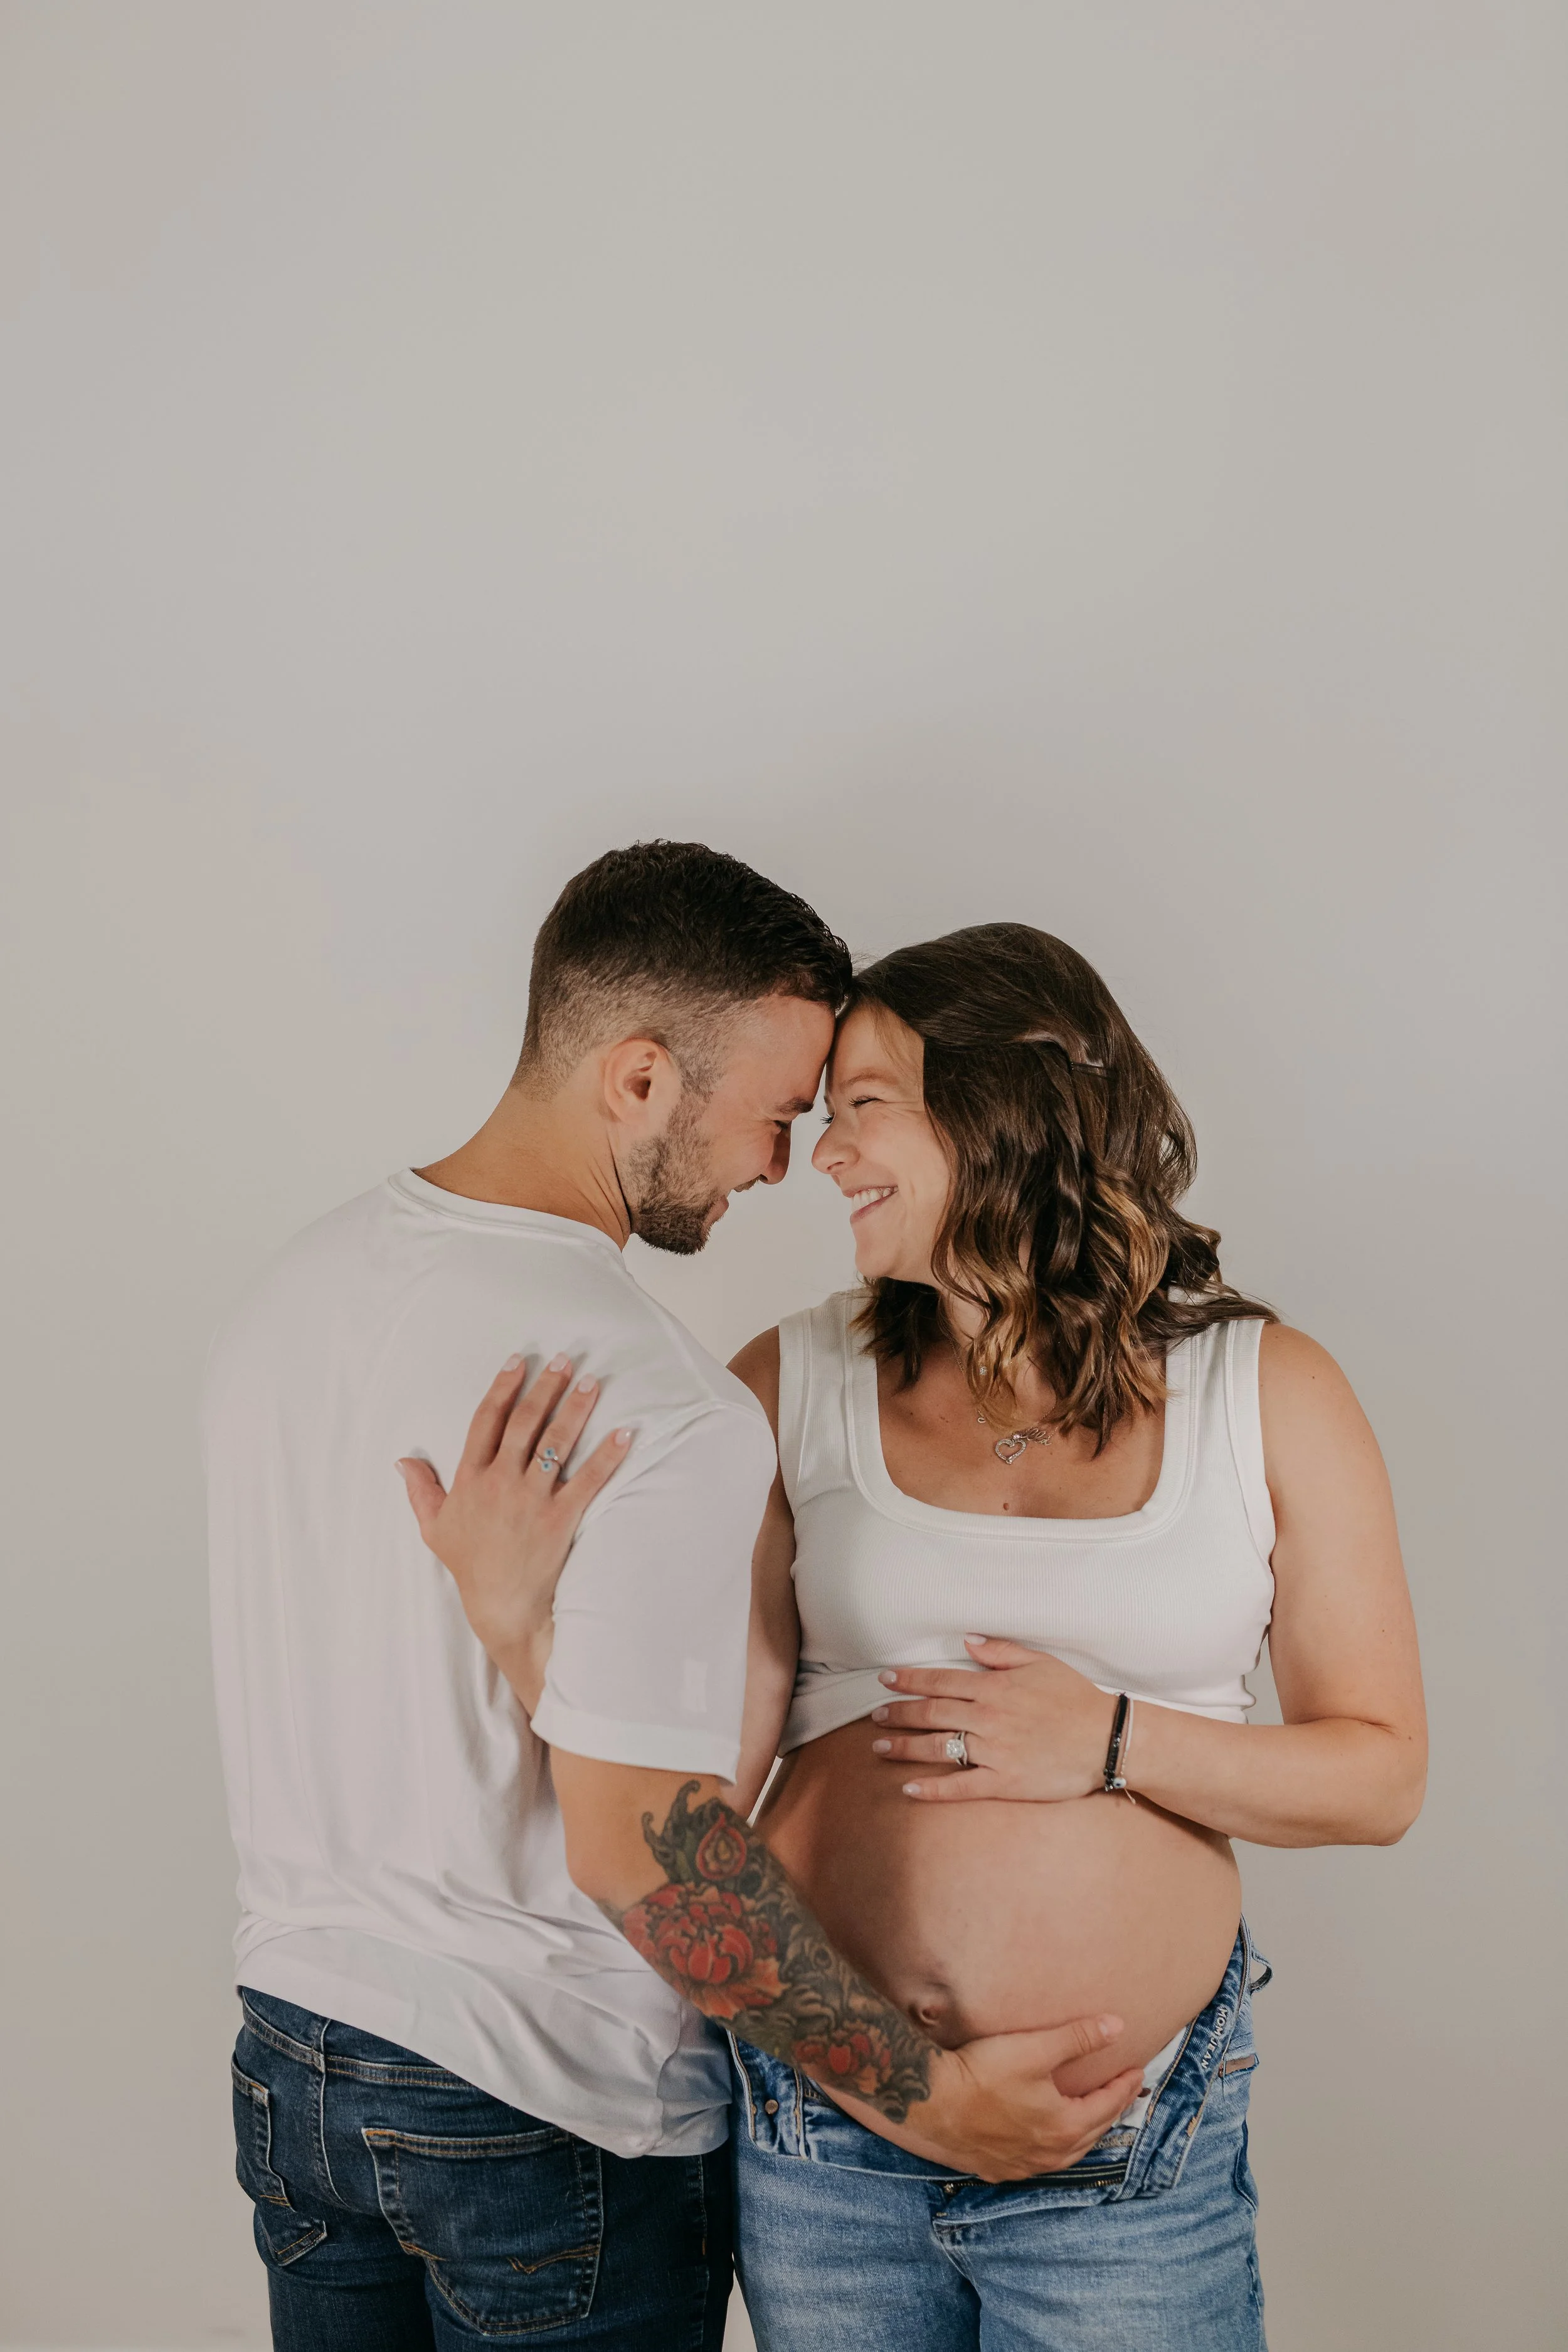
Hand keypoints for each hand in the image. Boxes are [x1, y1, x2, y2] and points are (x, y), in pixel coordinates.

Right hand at [396, 1354, 630, 1711]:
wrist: (501, 1607)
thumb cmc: (469, 1567)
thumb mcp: (435, 1529)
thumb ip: (420, 1491)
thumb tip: (403, 1460)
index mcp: (470, 1480)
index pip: (486, 1421)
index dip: (502, 1388)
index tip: (518, 1362)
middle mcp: (500, 1483)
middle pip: (525, 1423)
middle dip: (545, 1387)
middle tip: (564, 1361)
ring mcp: (531, 1499)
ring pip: (556, 1443)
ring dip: (575, 1409)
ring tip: (592, 1382)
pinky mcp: (560, 1519)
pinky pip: (589, 1480)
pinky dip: (608, 1455)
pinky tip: (625, 1432)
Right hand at [840, 2013, 1143, 2182]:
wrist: (931, 2103)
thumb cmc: (983, 2073)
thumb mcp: (1035, 2048)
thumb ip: (1079, 2037)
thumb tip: (1118, 2026)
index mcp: (1065, 2126)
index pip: (1108, 2105)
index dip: (1124, 2085)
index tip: (1136, 2069)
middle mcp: (1049, 2153)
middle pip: (1092, 2132)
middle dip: (1110, 2110)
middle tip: (1121, 2091)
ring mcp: (1022, 2165)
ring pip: (1067, 2153)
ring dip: (1084, 2133)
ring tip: (1091, 2116)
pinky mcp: (997, 2169)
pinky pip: (1037, 2162)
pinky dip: (1052, 2149)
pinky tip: (1044, 2140)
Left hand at [870, 1637, 1117, 1802]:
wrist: (1106, 1738)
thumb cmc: (1075, 1698)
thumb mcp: (1040, 1663)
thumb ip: (1001, 1652)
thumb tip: (966, 1642)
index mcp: (994, 1687)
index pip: (940, 1681)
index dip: (908, 1680)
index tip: (884, 1680)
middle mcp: (988, 1717)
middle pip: (931, 1713)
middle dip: (899, 1713)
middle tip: (875, 1716)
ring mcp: (994, 1751)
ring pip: (939, 1747)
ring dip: (905, 1747)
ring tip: (880, 1747)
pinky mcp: (1004, 1782)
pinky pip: (961, 1786)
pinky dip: (933, 1789)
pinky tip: (909, 1790)